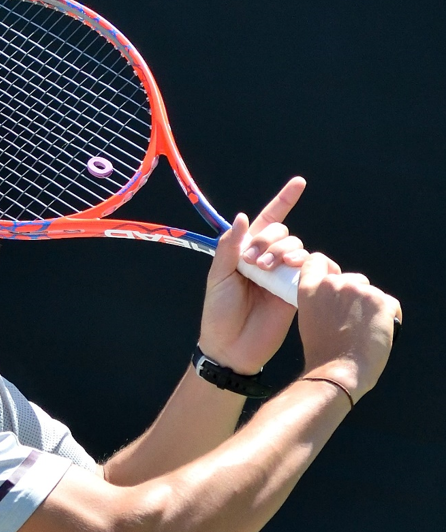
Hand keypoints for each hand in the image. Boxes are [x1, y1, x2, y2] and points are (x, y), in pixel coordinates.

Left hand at [198, 177, 308, 373]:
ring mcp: (284, 276)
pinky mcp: (298, 291)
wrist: (231, 348)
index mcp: (246, 254)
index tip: (299, 183)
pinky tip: (298, 270)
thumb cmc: (219, 314)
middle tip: (254, 263)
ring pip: (298, 248)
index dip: (283, 201)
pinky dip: (309, 265)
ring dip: (285, 252)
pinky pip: (313, 270)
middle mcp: (268, 261)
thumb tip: (242, 217)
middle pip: (283, 234)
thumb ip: (230, 249)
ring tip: (269, 270)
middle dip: (270, 241)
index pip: (267, 222)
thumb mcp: (218, 279)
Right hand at [296, 253, 399, 403]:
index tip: (331, 280)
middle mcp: (334, 284)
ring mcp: (359, 290)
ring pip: (371, 293)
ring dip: (371, 309)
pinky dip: (387, 318)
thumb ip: (321, 302)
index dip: (325, 268)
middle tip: (350, 323)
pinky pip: (389, 304)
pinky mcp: (381, 300)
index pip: (316, 261)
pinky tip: (376, 334)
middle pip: (352, 280)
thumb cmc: (323, 354)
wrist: (339, 371)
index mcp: (310, 290)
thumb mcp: (310, 320)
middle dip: (355, 297)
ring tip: (362, 332)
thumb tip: (340, 297)